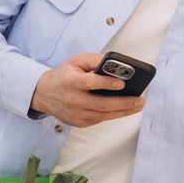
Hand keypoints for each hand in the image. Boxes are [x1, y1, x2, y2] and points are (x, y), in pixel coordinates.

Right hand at [31, 53, 145, 127]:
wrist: (44, 94)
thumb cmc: (63, 76)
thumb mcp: (76, 61)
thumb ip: (94, 59)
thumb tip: (113, 63)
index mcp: (71, 81)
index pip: (91, 83)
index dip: (107, 84)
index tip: (123, 83)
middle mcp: (73, 99)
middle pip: (101, 104)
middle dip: (124, 103)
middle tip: (139, 100)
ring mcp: (76, 113)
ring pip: (103, 115)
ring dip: (123, 111)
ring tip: (137, 105)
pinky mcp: (78, 122)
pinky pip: (99, 119)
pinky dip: (113, 114)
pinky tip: (124, 109)